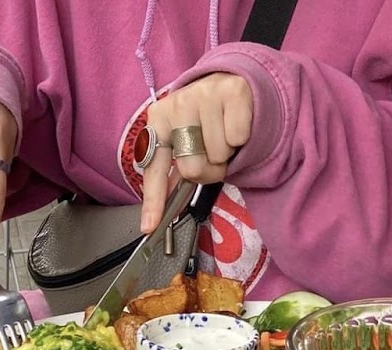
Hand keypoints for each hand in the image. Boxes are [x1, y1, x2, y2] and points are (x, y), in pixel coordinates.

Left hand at [140, 74, 251, 231]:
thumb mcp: (183, 140)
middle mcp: (177, 104)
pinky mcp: (232, 92)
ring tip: (224, 135)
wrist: (232, 82)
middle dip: (208, 168)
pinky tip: (236, 123)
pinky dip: (241, 139)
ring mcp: (205, 95)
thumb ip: (173, 173)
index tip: (149, 227)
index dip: (153, 200)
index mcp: (159, 119)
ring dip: (226, 153)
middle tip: (212, 153)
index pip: (155, 168)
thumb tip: (161, 209)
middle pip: (192, 168)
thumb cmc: (205, 119)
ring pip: (218, 155)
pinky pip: (237, 138)